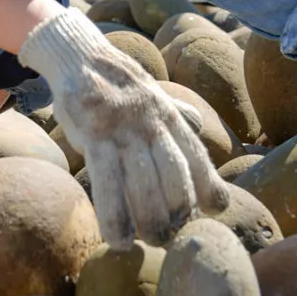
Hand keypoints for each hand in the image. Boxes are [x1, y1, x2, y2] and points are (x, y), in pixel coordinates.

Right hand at [19, 9, 228, 246]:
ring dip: (151, 218)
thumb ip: (175, 111)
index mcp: (167, 113)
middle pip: (174, 173)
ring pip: (143, 182)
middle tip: (176, 235)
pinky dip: (115, 214)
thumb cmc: (115, 81)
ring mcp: (122, 128)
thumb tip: (199, 124)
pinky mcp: (93, 134)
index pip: (195, 153)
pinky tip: (119, 240)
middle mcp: (151, 121)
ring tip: (154, 241)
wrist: (78, 54)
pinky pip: (106, 181)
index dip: (209, 183)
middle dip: (179, 209)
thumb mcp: (151, 91)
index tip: (218, 209)